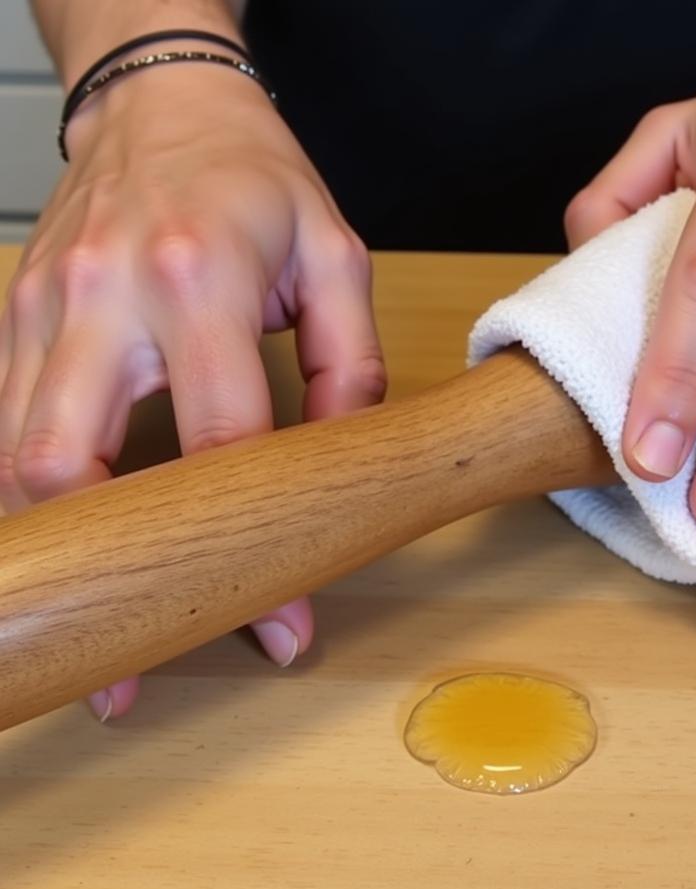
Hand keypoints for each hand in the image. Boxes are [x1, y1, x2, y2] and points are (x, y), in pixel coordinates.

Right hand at [0, 65, 384, 719]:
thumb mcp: (335, 257)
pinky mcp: (14, 316)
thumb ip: (348, 367)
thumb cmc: (254, 177)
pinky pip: (0, 422)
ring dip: (52, 552)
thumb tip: (342, 467)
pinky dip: (28, 497)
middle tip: (135, 663)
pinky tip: (61, 545)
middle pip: (69, 462)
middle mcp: (102, 297)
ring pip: (13, 453)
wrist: (160, 104)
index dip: (249, 546)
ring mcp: (41, 307)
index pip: (221, 443)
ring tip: (88, 625)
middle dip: (106, 573)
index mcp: (196, 279)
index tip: (279, 622)